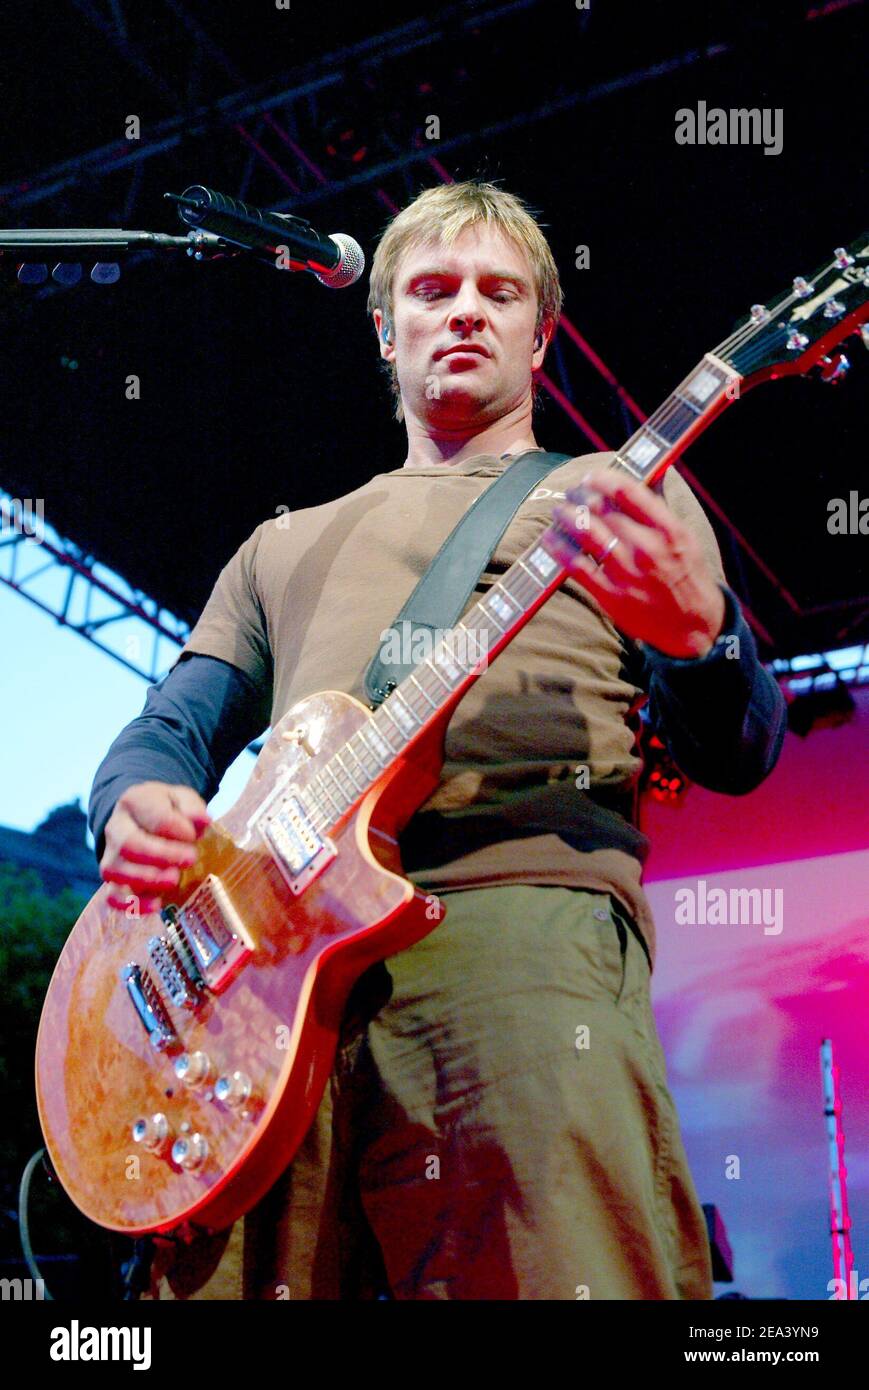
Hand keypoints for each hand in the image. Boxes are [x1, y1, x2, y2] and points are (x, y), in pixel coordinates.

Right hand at [100, 781, 210, 914]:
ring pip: (115, 871)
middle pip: (129, 844)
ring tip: (175, 879)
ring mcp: (111, 855)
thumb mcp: (182, 799)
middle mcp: (115, 828)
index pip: (154, 817)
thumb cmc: (168, 810)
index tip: (194, 836)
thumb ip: (192, 807)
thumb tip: (202, 820)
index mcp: (133, 801)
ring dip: (148, 879)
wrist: (144, 818)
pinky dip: (132, 904)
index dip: (177, 829)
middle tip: (190, 859)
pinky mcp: (113, 880)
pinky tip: (157, 904)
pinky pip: (112, 896)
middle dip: (162, 855)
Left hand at [549, 469, 725, 656]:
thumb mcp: (684, 538)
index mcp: (668, 530)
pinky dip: (558, 548)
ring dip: (566, 516)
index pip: (627, 491)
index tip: (591, 477)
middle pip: (601, 509)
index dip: (602, 478)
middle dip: (579, 495)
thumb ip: (660, 508)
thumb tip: (649, 473)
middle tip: (571, 493)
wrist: (694, 627)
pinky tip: (550, 538)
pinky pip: (576, 565)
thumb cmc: (687, 577)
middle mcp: (647, 548)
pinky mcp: (610, 595)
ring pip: (585, 533)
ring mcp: (627, 573)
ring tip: (559, 511)